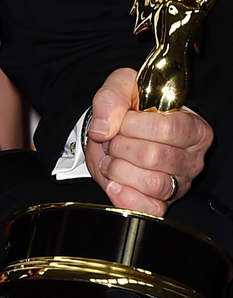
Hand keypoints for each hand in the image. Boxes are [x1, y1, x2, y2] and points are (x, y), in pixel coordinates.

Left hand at [85, 67, 210, 215]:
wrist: (113, 136)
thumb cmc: (127, 112)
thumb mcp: (120, 88)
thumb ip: (111, 98)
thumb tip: (104, 128)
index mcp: (193, 127)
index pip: (167, 128)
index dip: (133, 125)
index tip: (120, 121)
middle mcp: (192, 158)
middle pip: (155, 156)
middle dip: (121, 147)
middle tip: (113, 142)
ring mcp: (179, 184)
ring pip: (152, 184)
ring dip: (120, 170)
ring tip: (113, 160)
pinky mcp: (163, 204)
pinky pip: (148, 208)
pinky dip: (124, 196)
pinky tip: (114, 182)